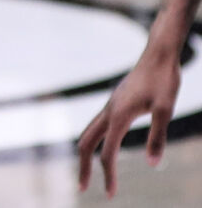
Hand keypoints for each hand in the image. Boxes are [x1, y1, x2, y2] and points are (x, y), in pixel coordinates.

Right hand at [77, 45, 181, 196]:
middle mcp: (109, 111)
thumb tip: (152, 165)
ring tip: (88, 172)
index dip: (108, 175)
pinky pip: (97, 126)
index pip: (108, 152)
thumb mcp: (166, 109)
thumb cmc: (164, 80)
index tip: (110, 195)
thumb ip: (158, 137)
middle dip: (83, 166)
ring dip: (86, 153)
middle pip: (86, 142)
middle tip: (83, 188)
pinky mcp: (115, 103)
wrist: (158, 55)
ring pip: (89, 132)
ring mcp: (110, 106)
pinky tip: (104, 147)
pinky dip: (94, 141)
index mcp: (119, 115)